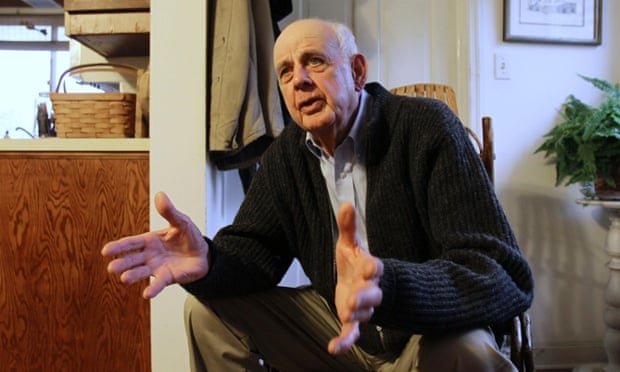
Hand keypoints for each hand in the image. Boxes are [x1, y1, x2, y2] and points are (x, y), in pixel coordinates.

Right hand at [101, 191, 209, 298]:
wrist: (203, 254)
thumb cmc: (189, 237)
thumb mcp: (181, 222)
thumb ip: (169, 212)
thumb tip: (160, 195)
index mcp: (150, 240)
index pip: (131, 243)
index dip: (118, 247)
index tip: (106, 251)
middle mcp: (149, 255)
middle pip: (132, 259)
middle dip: (121, 263)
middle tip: (111, 267)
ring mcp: (157, 267)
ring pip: (142, 272)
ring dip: (133, 275)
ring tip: (124, 278)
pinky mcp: (167, 277)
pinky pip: (159, 283)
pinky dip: (153, 288)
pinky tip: (146, 294)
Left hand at [328, 202, 383, 353]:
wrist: (362, 286)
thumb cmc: (355, 264)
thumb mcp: (349, 245)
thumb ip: (348, 227)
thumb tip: (344, 203)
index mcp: (369, 269)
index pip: (374, 267)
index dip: (373, 267)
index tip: (372, 267)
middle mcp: (368, 289)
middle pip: (371, 294)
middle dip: (365, 296)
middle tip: (355, 299)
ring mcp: (361, 306)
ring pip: (364, 313)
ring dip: (356, 314)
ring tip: (347, 313)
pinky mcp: (353, 320)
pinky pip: (352, 333)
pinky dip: (345, 341)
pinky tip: (334, 348)